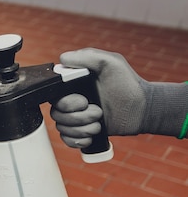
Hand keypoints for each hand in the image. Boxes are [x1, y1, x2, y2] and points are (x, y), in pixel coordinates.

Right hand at [51, 48, 187, 146]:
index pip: (53, 96)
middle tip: (98, 112)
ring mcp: (76, 117)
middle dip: (78, 117)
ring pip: (62, 128)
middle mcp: (71, 101)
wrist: (142, 108)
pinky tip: (92, 135)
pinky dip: (78, 140)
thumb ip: (87, 56)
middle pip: (56, 114)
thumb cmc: (128, 84)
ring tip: (99, 123)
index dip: (66, 103)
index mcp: (73, 86)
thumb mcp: (110, 63)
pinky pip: (67, 140)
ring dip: (82, 128)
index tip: (84, 101)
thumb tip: (63, 58)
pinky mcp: (82, 131)